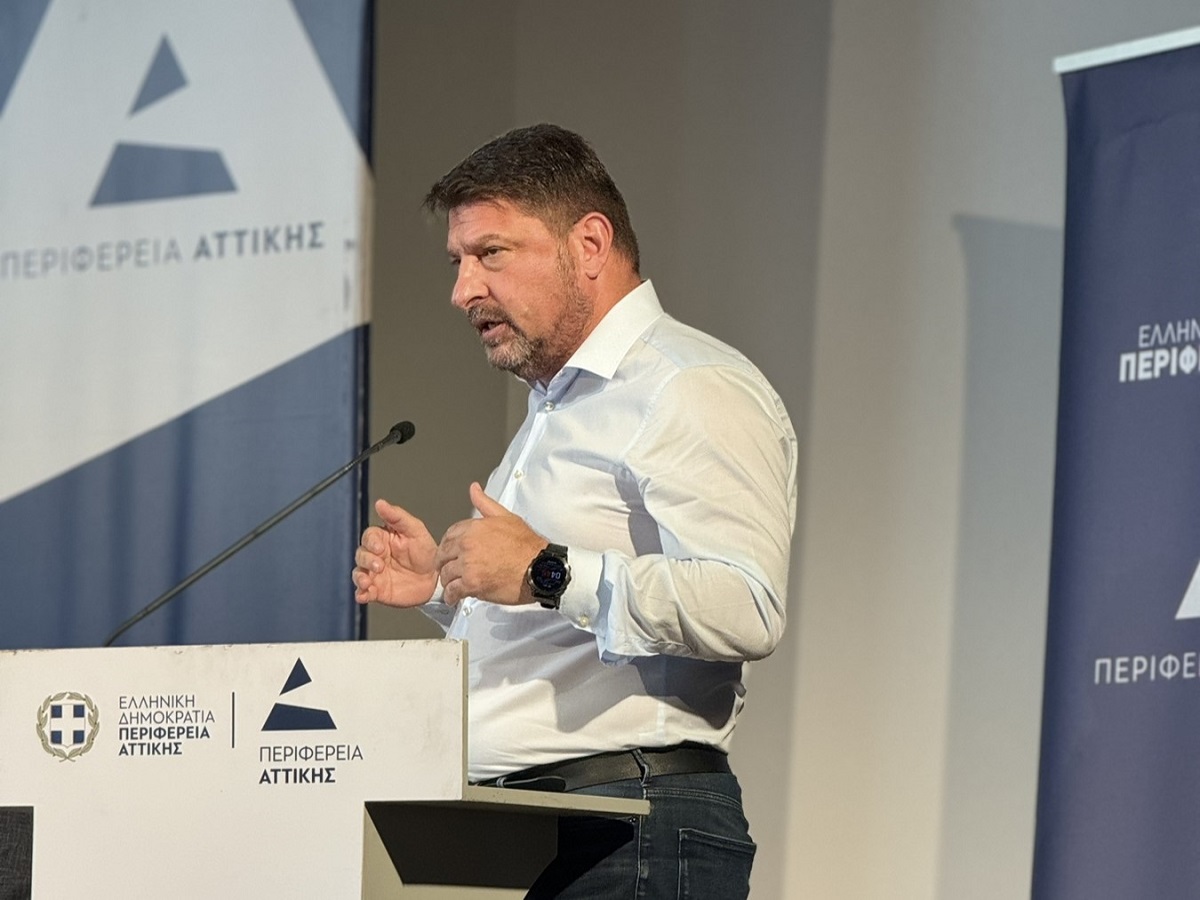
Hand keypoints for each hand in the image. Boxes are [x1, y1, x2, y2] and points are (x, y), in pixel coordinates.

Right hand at [352, 499, 437, 606]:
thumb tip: (379, 503)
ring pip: (358, 573)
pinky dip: (361, 594)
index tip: (380, 548)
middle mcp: (376, 556)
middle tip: (379, 566)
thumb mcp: (415, 530)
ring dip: (360, 578)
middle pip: (361, 555)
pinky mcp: (378, 591)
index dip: (371, 542)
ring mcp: (375, 574)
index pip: (369, 537)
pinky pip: (364, 592)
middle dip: (367, 560)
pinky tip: (363, 595)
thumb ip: (397, 517)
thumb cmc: (426, 551)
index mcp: (383, 539)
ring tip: (366, 582)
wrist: (437, 579)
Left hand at [435, 482, 546, 605]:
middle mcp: (467, 545)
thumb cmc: (527, 546)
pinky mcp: (472, 584)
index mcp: (474, 528)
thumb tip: (474, 489)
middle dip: (444, 562)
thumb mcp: (506, 517)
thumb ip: (485, 503)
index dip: (448, 544)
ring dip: (447, 580)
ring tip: (452, 584)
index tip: (450, 551)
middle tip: (447, 568)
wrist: (540, 568)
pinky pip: (452, 591)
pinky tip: (454, 597)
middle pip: (443, 554)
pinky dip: (451, 596)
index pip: (449, 534)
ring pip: (446, 573)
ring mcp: (468, 565)